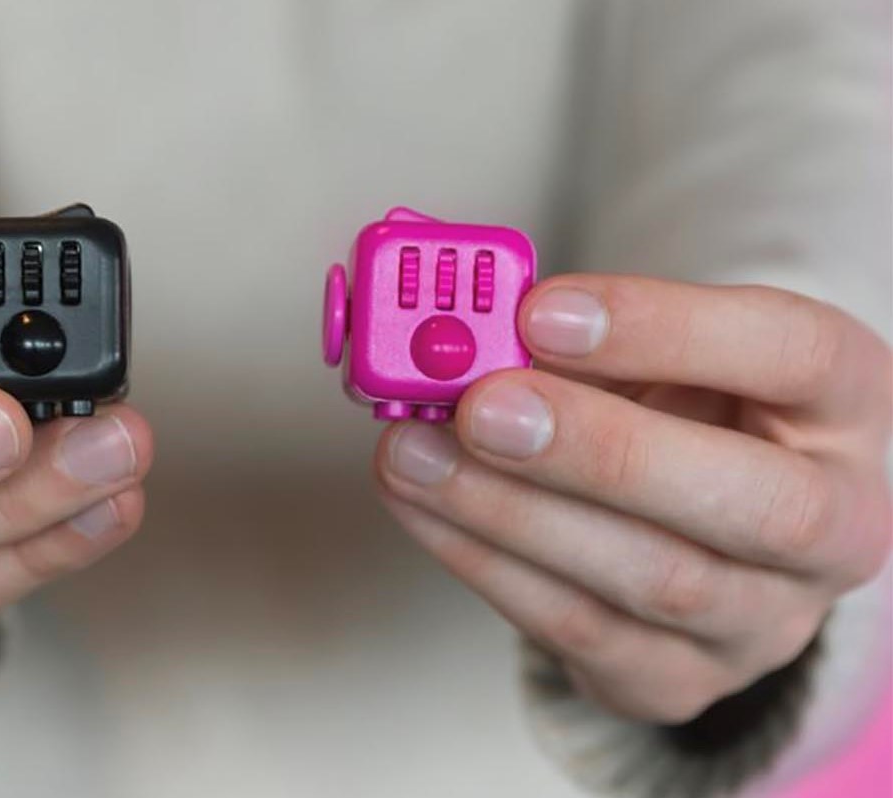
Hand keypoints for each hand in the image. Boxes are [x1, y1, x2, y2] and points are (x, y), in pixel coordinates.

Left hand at [377, 274, 891, 722]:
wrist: (697, 528)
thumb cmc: (675, 409)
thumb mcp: (653, 352)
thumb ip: (574, 338)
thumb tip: (460, 336)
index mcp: (846, 403)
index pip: (796, 355)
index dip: (668, 329)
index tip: (541, 311)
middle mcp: (839, 524)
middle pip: (754, 502)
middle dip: (600, 451)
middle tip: (480, 407)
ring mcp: (767, 620)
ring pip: (654, 581)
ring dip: (511, 513)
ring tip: (411, 453)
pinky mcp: (681, 679)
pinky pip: (580, 631)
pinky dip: (484, 562)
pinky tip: (420, 505)